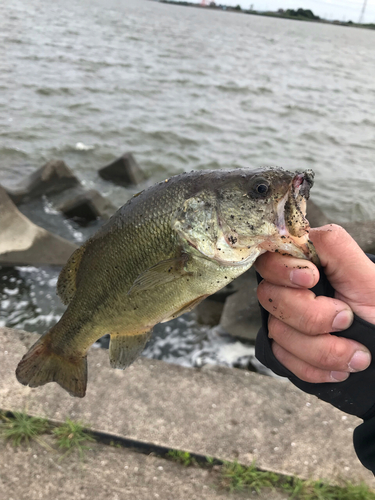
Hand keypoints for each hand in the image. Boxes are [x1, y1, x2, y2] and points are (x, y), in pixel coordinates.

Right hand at [255, 224, 374, 383]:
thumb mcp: (367, 276)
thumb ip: (334, 248)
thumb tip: (300, 234)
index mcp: (305, 263)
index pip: (270, 258)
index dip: (283, 270)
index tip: (312, 280)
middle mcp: (288, 288)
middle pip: (269, 297)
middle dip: (311, 316)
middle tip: (346, 319)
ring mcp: (283, 318)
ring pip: (278, 331)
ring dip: (322, 349)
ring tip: (356, 355)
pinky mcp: (284, 347)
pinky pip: (283, 358)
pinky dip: (315, 368)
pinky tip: (340, 369)